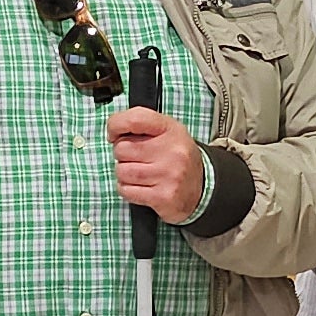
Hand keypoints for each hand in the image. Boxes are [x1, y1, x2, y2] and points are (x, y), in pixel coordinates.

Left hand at [107, 108, 209, 225]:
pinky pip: (126, 190)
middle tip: (138, 160)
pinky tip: (142, 187)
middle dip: (123, 155)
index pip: (135, 119)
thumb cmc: (176, 158)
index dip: (116, 125)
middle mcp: (172, 150)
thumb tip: (113, 132)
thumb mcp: (166, 132)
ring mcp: (168, 174)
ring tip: (142, 174)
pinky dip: (128, 190)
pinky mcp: (162, 196)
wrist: (202, 188)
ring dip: (125, 175)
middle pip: (122, 148)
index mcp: (171, 130)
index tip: (114, 134)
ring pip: (121, 171)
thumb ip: (140, 125)